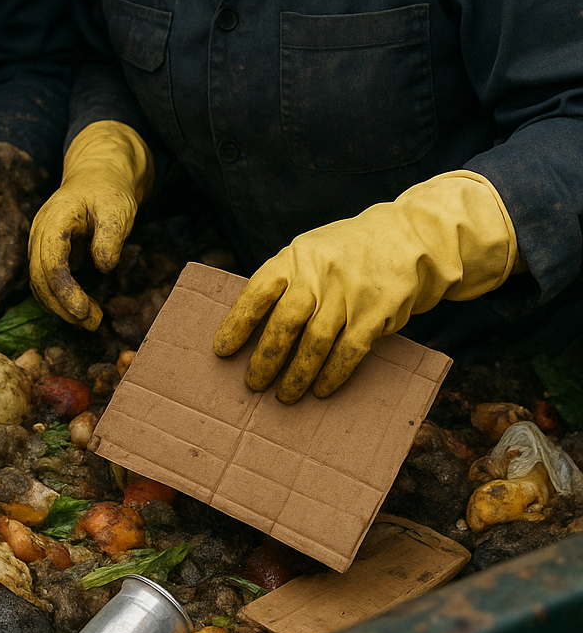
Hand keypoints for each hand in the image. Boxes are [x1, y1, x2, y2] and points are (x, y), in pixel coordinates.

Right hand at [29, 121, 153, 330]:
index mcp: (54, 218)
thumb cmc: (108, 191)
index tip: (85, 312)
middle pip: (40, 277)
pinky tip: (80, 311)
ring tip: (91, 322)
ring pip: (39, 283)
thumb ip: (110, 236)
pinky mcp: (46, 251)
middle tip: (93, 323)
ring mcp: (40, 242)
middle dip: (63, 306)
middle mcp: (40, 232)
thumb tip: (103, 267)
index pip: (52, 262)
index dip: (65, 291)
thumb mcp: (117, 208)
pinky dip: (59, 299)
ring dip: (60, 307)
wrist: (97, 176)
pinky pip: (45, 280)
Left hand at [213, 171, 518, 402]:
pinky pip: (348, 350)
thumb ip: (288, 281)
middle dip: (266, 358)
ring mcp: (348, 292)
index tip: (221, 351)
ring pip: (315, 342)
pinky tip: (320, 390)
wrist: (410, 237)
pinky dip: (332, 374)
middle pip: (285, 322)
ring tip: (285, 394)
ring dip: (297, 374)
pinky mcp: (375, 312)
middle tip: (253, 384)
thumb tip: (253, 328)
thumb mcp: (312, 251)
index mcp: (296, 256)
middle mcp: (319, 273)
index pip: (258, 291)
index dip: (238, 323)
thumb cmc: (349, 253)